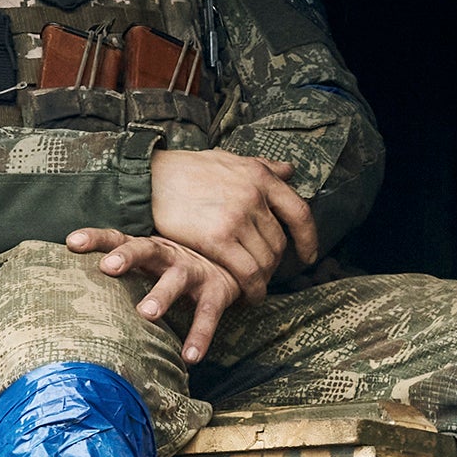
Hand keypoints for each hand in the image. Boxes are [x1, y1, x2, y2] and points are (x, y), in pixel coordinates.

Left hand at [66, 228, 242, 363]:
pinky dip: (200, 334)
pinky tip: (190, 356)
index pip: (117, 238)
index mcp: (148, 248)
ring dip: (161, 295)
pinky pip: (208, 314)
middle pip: (146, 248)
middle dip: (127, 256)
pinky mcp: (217, 291)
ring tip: (147, 314)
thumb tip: (72, 297)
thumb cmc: (175, 270)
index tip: (72, 243)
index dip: (95, 239)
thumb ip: (121, 277)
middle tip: (109, 268)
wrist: (231, 264)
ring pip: (176, 279)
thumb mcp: (148, 266)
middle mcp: (169, 254)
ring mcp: (194, 271)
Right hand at [147, 149, 318, 297]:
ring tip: (254, 286)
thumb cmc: (185, 171)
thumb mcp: (228, 159)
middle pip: (280, 242)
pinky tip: (248, 296)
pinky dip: (253, 289)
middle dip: (275, 263)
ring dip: (263, 278)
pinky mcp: (218, 238)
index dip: (308, 238)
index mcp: (259, 175)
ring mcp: (237, 216)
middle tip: (264, 274)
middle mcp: (254, 194)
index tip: (308, 255)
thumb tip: (290, 170)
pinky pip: (248, 272)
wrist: (147, 179)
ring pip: (266, 260)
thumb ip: (262, 167)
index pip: (299, 211)